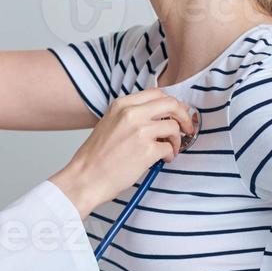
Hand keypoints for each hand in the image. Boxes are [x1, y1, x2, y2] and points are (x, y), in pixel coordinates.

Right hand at [49, 89, 196, 217]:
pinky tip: (161, 160)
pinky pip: (170, 147)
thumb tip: (160, 115)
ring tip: (169, 149)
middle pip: (171, 104)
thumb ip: (132, 115)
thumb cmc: (97, 156)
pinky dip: (170, 154)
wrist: (86, 177)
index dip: (171, 103)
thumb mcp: (110, 123)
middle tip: (185, 128)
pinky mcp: (147, 150)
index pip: (157, 93)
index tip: (176, 113)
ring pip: (174, 126)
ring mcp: (140, 131)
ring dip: (177, 139)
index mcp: (122, 105)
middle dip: (183, 116)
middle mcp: (132, 114)